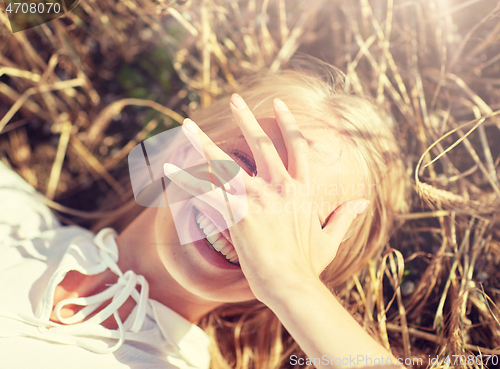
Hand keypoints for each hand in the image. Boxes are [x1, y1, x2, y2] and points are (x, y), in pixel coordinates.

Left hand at [163, 94, 369, 302]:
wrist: (291, 285)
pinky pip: (204, 192)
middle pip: (261, 144)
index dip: (289, 123)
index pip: (297, 147)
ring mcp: (257, 198)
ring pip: (225, 162)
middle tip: (235, 99)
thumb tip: (363, 203)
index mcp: (301, 189)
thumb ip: (344, 217)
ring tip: (187, 124)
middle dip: (247, 119)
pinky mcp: (237, 213)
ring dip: (203, 142)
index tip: (279, 104)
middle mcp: (279, 186)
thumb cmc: (309, 265)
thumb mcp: (330, 239)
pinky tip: (167, 167)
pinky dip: (185, 180)